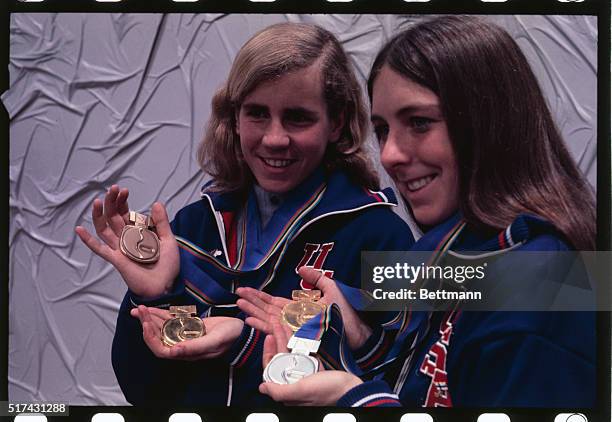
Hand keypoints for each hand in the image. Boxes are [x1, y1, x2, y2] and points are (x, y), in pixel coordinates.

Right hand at [75, 185, 179, 298]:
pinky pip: (100, 249)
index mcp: (137, 234)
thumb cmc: (168, 266)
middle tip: (113, 189)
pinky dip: (88, 240)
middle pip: (113, 217)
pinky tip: (79, 229)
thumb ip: (161, 223)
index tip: (124, 191)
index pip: (125, 214)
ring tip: (98, 201)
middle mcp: (126, 240)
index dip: (122, 202)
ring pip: (104, 229)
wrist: (166, 287)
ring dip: (99, 215)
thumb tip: (156, 203)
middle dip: (112, 202)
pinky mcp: (116, 259)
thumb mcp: (168, 240)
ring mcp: (119, 249)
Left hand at [131, 305, 243, 359]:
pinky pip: (172, 322)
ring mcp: (185, 336)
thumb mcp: (214, 341)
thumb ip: (194, 347)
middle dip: (147, 324)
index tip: (146, 323)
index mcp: (187, 353)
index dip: (151, 338)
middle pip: (158, 338)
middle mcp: (183, 346)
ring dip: (151, 319)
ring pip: (163, 329)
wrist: (242, 330)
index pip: (161, 349)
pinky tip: (152, 309)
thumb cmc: (231, 336)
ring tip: (140, 308)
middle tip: (139, 310)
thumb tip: (172, 352)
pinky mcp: (189, 327)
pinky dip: (161, 315)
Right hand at [237, 266, 371, 348]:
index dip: (260, 296)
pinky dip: (262, 326)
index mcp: (299, 308)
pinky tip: (251, 321)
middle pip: (267, 310)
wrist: (356, 332)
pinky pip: (276, 331)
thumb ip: (316, 278)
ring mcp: (293, 329)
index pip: (274, 302)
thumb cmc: (345, 312)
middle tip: (237, 295)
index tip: (246, 290)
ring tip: (239, 305)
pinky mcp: (296, 338)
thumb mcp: (330, 289)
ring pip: (268, 320)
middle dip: (252, 302)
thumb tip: (300, 268)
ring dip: (253, 312)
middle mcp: (293, 319)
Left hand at [260, 318, 361, 405]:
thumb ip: (280, 391)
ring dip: (286, 339)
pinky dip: (298, 343)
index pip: (271, 369)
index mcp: (288, 389)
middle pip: (280, 358)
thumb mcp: (301, 390)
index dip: (268, 352)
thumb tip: (262, 387)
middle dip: (277, 341)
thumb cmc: (328, 391)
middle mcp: (293, 383)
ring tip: (284, 325)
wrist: (350, 389)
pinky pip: (302, 354)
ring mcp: (304, 375)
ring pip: (290, 354)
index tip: (269, 337)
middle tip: (276, 325)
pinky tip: (296, 334)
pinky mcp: (314, 369)